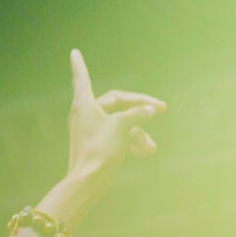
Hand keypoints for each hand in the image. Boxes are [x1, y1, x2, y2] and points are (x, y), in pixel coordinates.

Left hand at [66, 48, 164, 188]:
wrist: (87, 184)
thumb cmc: (100, 151)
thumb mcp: (122, 128)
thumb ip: (137, 114)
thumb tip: (149, 110)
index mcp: (84, 105)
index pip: (82, 78)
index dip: (79, 65)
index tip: (73, 52)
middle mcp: (85, 115)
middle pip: (116, 102)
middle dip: (139, 107)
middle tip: (162, 108)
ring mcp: (90, 131)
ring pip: (120, 123)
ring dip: (138, 132)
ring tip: (151, 145)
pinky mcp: (96, 145)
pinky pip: (117, 137)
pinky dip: (131, 142)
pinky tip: (147, 151)